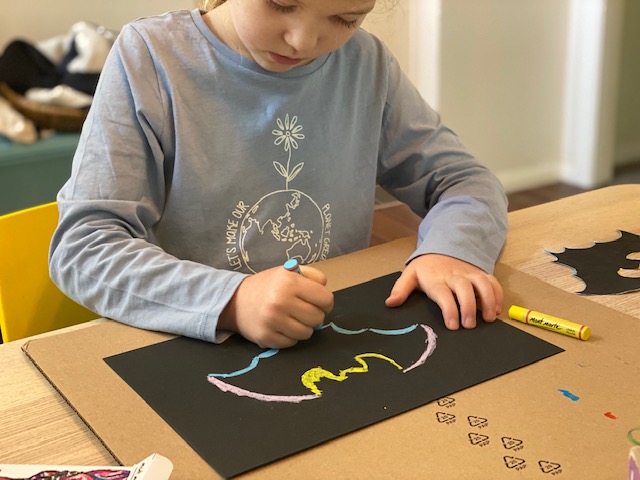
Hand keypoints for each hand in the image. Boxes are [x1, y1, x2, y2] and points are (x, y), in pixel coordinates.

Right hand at [219, 265, 333, 347]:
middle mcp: (280, 301)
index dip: (325, 302)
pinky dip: (291, 336)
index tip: (319, 302)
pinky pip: (292, 342)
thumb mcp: (288, 271)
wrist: (236, 301)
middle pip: (318, 318)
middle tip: (304, 311)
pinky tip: (282, 327)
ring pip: (307, 333)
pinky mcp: (266, 337)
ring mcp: (272, 321)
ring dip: (303, 327)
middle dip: (315, 315)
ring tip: (293, 319)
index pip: (325, 299)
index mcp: (289, 282)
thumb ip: (312, 276)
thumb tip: (327, 293)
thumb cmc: (268, 286)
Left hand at [385, 254, 502, 329]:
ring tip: (489, 318)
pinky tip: (497, 309)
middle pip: (464, 289)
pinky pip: (492, 282)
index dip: (449, 310)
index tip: (452, 325)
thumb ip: (400, 289)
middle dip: (468, 307)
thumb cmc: (426, 268)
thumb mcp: (410, 275)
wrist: (442, 248)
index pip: (443, 294)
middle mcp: (454, 276)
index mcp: (436, 279)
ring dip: (488, 300)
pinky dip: (498, 294)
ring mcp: (469, 274)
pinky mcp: (480, 273)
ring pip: (482, 284)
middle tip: (469, 325)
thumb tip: (390, 304)